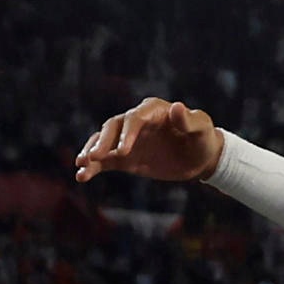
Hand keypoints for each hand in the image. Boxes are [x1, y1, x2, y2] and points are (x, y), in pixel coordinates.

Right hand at [77, 97, 224, 183]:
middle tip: (95, 157)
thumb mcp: (201, 128)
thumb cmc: (203, 138)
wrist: (201, 157)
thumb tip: (177, 107)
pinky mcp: (124, 157)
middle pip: (112, 128)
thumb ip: (189, 120)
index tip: (123, 151)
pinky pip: (105, 161)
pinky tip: (82, 176)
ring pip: (102, 142)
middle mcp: (135, 122)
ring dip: (91, 152)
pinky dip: (93, 168)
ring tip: (80, 166)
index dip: (127, 134)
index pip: (134, 118)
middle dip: (102, 142)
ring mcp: (126, 139)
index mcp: (152, 110)